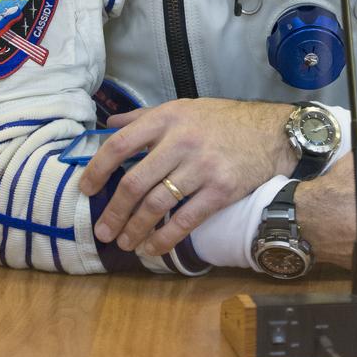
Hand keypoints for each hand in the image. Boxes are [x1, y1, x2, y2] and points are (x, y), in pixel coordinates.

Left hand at [78, 98, 294, 255]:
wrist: (270, 131)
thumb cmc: (223, 120)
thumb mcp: (184, 108)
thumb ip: (145, 117)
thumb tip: (111, 124)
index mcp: (167, 118)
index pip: (120, 145)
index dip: (97, 170)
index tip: (86, 190)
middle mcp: (181, 141)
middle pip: (134, 183)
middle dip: (114, 212)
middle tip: (103, 230)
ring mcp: (201, 167)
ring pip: (156, 204)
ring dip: (135, 229)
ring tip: (126, 243)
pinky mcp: (220, 190)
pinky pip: (185, 220)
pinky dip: (164, 238)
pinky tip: (152, 247)